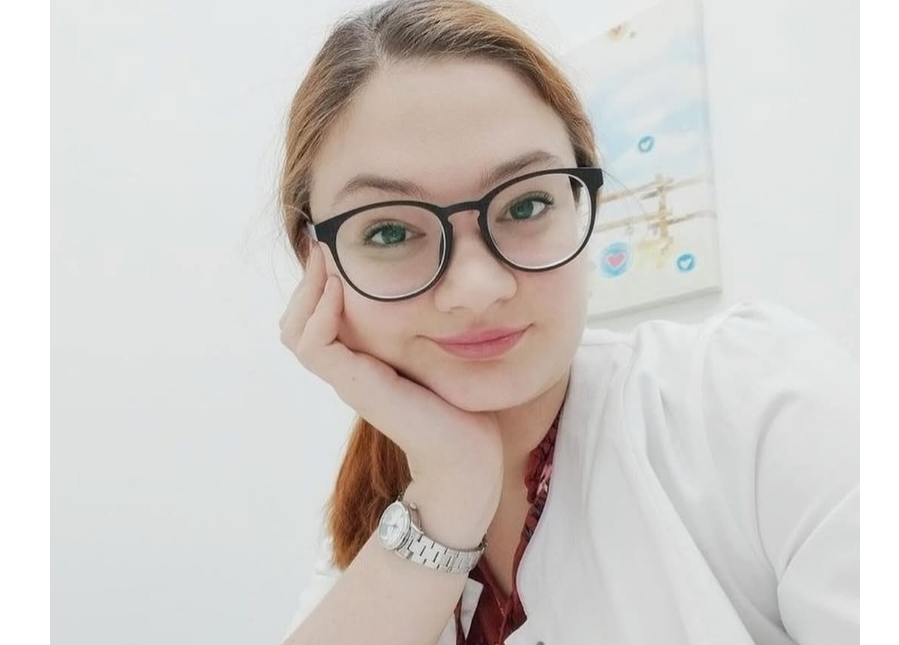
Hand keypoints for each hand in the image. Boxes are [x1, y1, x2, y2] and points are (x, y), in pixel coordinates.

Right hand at [280, 244, 503, 521]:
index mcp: (361, 361)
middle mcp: (348, 369)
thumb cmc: (460, 407)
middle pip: (295, 322)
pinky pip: (315, 346)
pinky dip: (321, 313)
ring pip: (295, 331)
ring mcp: (348, 379)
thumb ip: (425, 326)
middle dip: (306, 280)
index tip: (337, 247)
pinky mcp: (356, 386)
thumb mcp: (438, 353)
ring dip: (307, 290)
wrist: (467, 457)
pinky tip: (339, 289)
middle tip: (325, 246)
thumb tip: (439, 283)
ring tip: (327, 260)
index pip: (314, 317)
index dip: (318, 282)